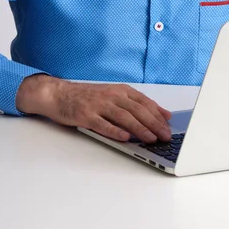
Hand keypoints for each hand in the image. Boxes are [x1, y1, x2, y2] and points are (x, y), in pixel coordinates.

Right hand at [16, 76, 171, 143]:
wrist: (59, 94)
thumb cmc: (87, 97)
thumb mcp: (113, 95)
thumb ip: (134, 103)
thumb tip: (160, 114)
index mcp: (120, 90)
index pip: (144, 102)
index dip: (158, 114)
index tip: (168, 125)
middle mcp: (111, 96)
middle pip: (137, 110)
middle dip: (154, 124)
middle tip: (165, 136)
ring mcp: (99, 105)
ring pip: (124, 117)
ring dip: (140, 128)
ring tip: (151, 139)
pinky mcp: (86, 115)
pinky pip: (103, 124)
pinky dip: (115, 131)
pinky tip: (125, 138)